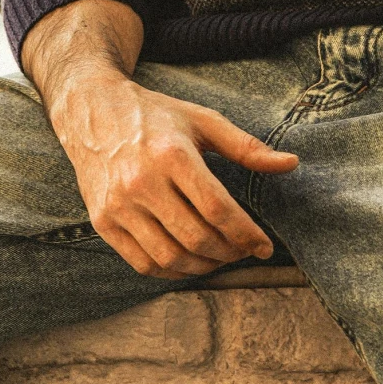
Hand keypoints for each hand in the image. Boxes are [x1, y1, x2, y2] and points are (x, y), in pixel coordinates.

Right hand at [48, 70, 297, 279]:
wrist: (91, 112)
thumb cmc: (154, 116)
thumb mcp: (203, 121)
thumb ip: (247, 147)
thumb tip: (291, 164)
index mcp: (172, 155)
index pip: (218, 209)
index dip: (247, 234)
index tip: (264, 246)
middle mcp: (142, 182)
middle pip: (196, 237)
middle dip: (230, 253)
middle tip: (243, 251)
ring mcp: (119, 205)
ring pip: (170, 257)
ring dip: (204, 266)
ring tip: (220, 257)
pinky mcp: (102, 221)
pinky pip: (142, 263)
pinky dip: (172, 271)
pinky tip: (189, 261)